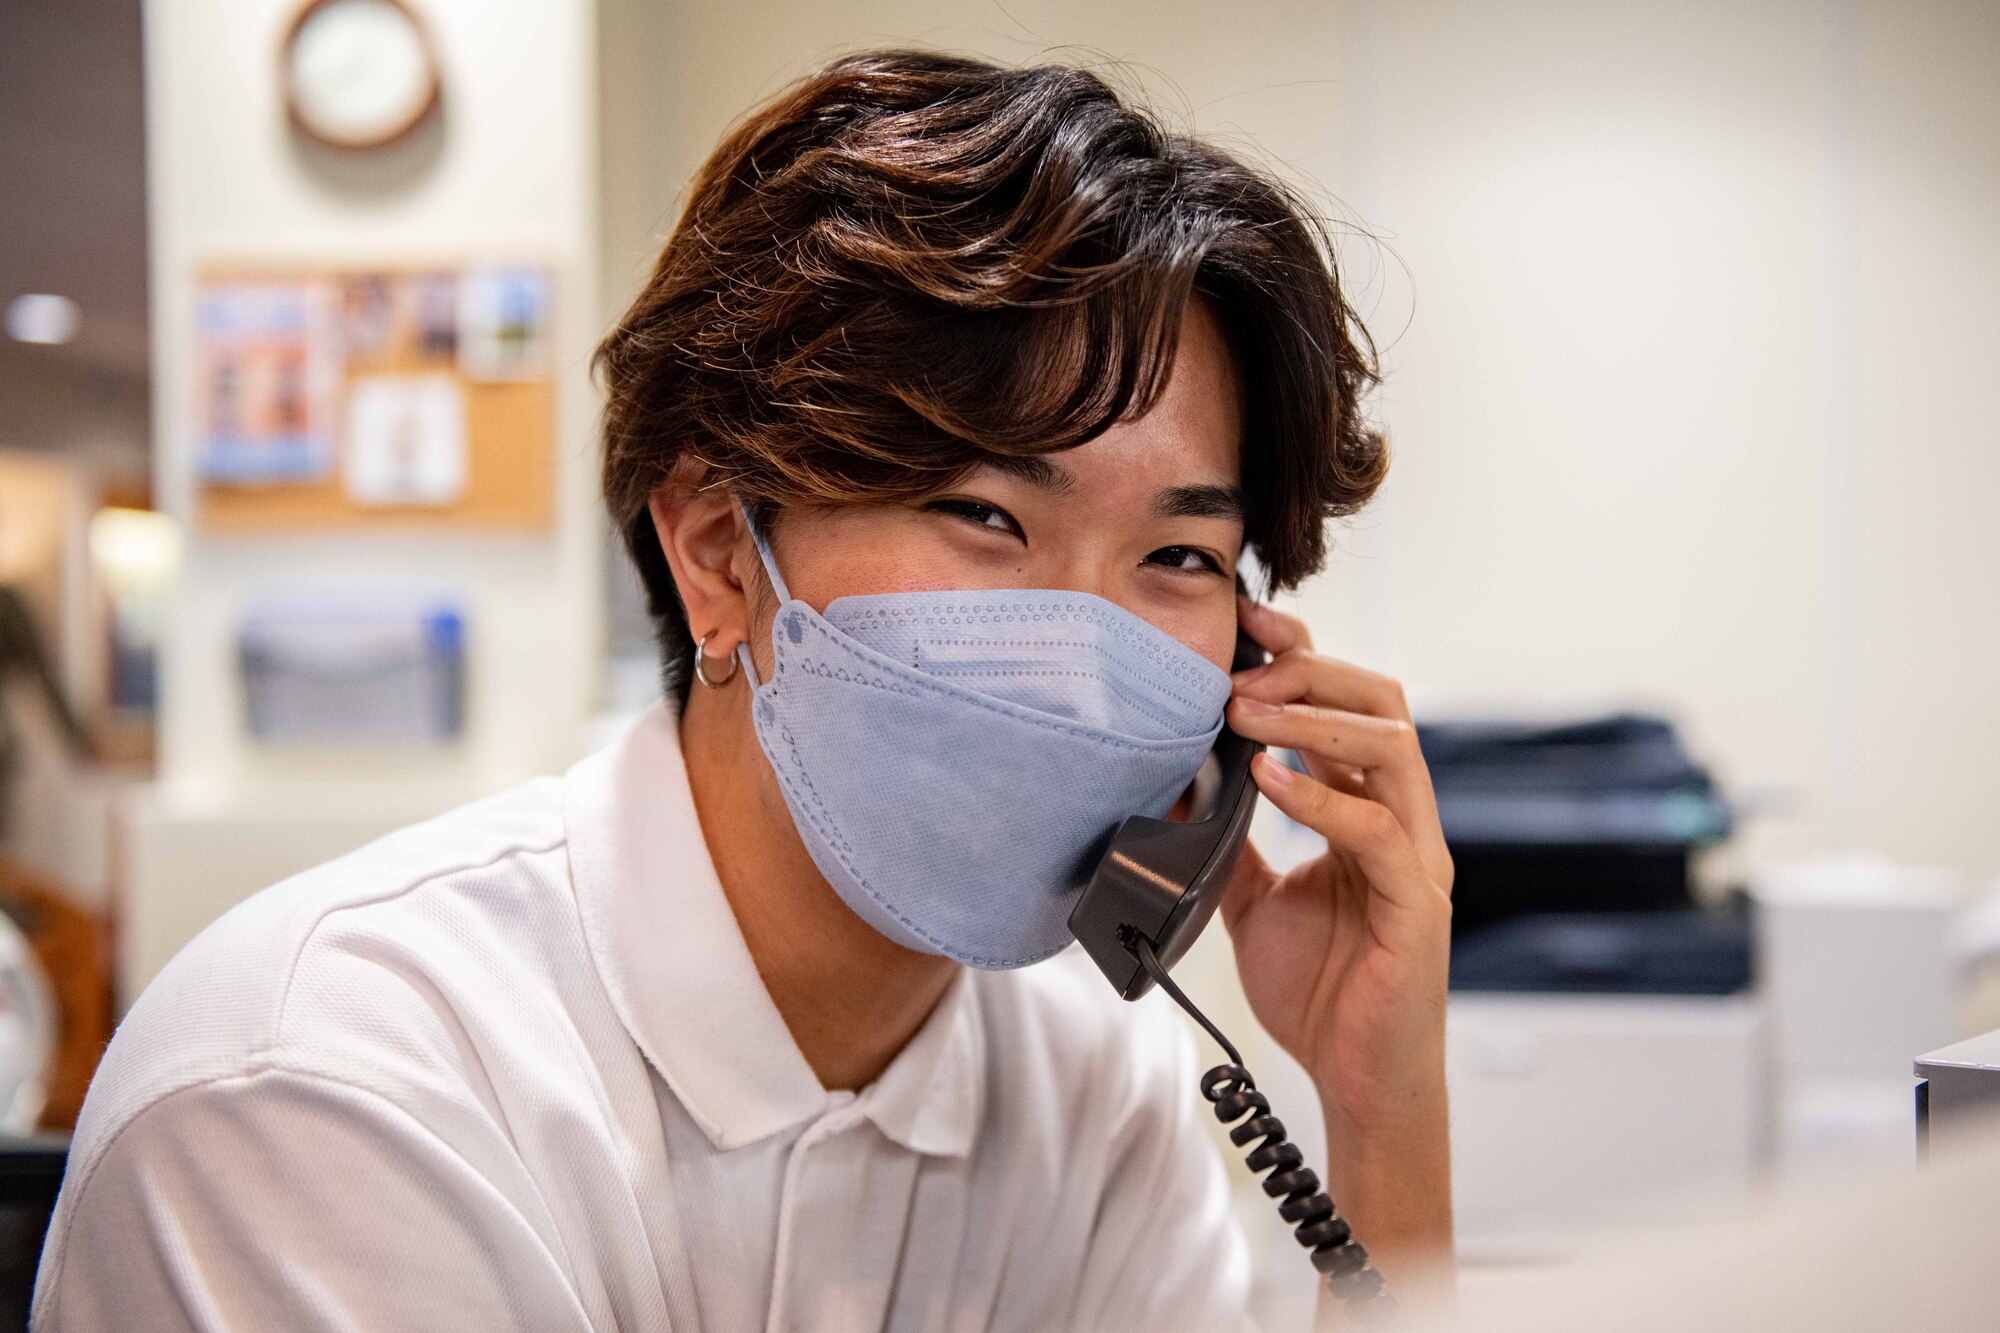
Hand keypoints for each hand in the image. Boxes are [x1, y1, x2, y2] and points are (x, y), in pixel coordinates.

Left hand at [1218, 597, 1453, 1127]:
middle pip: (1381, 703)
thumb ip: (1228, 841)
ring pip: (1391, 749)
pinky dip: (1319, 795)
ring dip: (1313, 721)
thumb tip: (1174, 786)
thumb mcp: (1251, 900)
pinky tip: (1266, 780)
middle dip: (1311, 671)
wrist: (1356, 1081)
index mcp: (1370, 809)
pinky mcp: (1416, 904)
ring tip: (1245, 712)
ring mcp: (1416, 859)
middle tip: (1240, 667)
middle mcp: (1403, 820)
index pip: (1348, 705)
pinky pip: (1376, 829)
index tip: (1246, 624)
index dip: (1302, 657)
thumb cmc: (1319, 990)